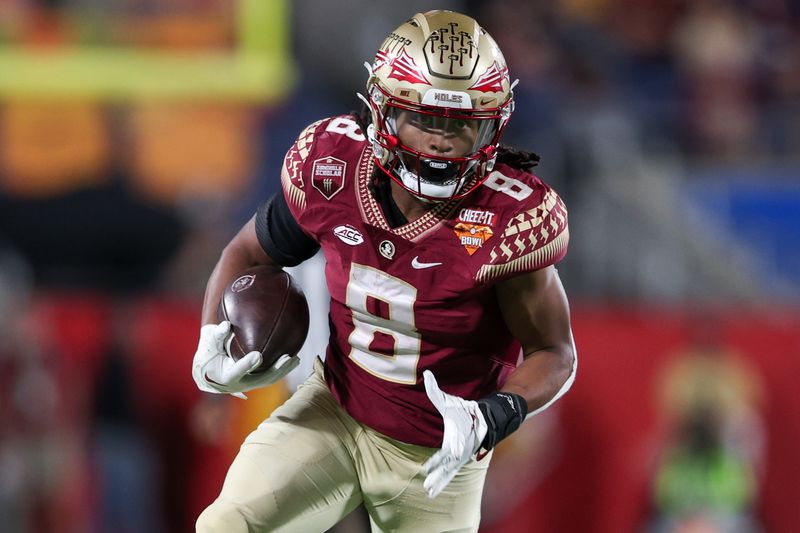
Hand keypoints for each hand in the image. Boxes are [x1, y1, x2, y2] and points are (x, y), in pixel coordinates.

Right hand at [191, 321, 299, 398]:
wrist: (209, 371)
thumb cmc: (208, 353)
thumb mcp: (208, 344)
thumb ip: (217, 335)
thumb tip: (226, 325)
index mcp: (224, 377)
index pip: (236, 372)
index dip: (246, 365)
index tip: (258, 355)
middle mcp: (238, 384)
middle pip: (259, 379)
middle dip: (274, 369)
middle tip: (286, 357)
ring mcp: (248, 385)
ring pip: (268, 380)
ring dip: (283, 371)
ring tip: (296, 359)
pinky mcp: (255, 382)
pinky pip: (270, 377)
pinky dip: (282, 370)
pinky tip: (294, 360)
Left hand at [422, 370, 487, 498]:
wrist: (487, 417)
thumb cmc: (465, 410)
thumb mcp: (448, 401)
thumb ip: (434, 390)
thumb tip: (426, 374)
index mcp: (455, 440)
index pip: (444, 454)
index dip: (436, 461)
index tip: (426, 469)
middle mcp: (459, 451)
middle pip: (447, 468)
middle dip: (438, 479)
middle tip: (427, 489)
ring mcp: (461, 457)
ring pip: (450, 473)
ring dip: (441, 482)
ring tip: (430, 493)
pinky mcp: (462, 459)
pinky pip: (453, 471)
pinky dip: (446, 479)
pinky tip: (439, 487)